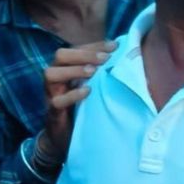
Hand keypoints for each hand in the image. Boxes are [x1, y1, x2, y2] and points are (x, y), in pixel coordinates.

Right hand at [42, 41, 115, 159]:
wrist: (63, 138)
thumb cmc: (80, 108)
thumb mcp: (93, 88)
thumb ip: (103, 75)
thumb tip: (132, 64)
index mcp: (65, 68)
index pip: (76, 48)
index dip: (95, 45)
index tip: (115, 46)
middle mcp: (55, 77)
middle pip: (60, 55)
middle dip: (84, 54)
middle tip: (105, 59)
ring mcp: (51, 94)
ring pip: (51, 73)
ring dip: (74, 70)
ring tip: (93, 72)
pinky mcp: (52, 111)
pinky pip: (57, 101)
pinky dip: (72, 95)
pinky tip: (87, 92)